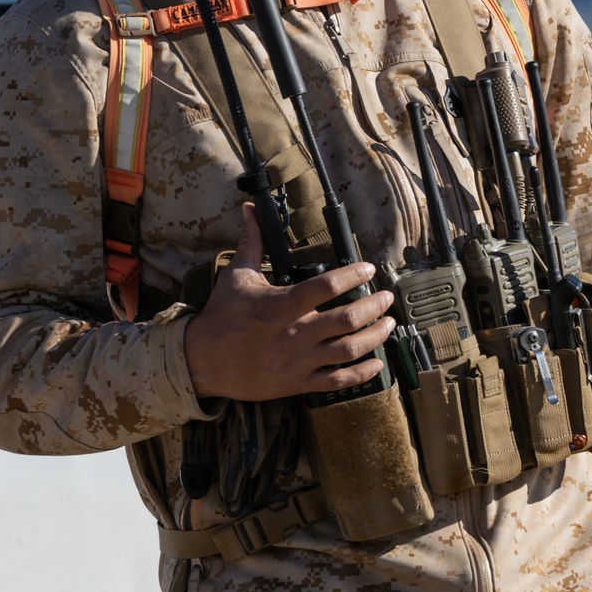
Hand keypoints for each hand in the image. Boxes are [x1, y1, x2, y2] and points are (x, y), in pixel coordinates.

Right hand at [183, 203, 395, 400]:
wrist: (201, 361)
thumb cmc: (221, 316)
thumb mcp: (236, 275)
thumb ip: (252, 242)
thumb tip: (251, 208)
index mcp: (281, 305)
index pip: (326, 286)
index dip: (353, 275)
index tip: (368, 268)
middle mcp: (294, 333)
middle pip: (347, 319)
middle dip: (374, 306)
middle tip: (387, 297)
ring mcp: (298, 361)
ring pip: (349, 350)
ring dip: (375, 337)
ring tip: (389, 324)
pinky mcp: (298, 383)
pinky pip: (337, 381)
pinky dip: (361, 373)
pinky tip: (377, 363)